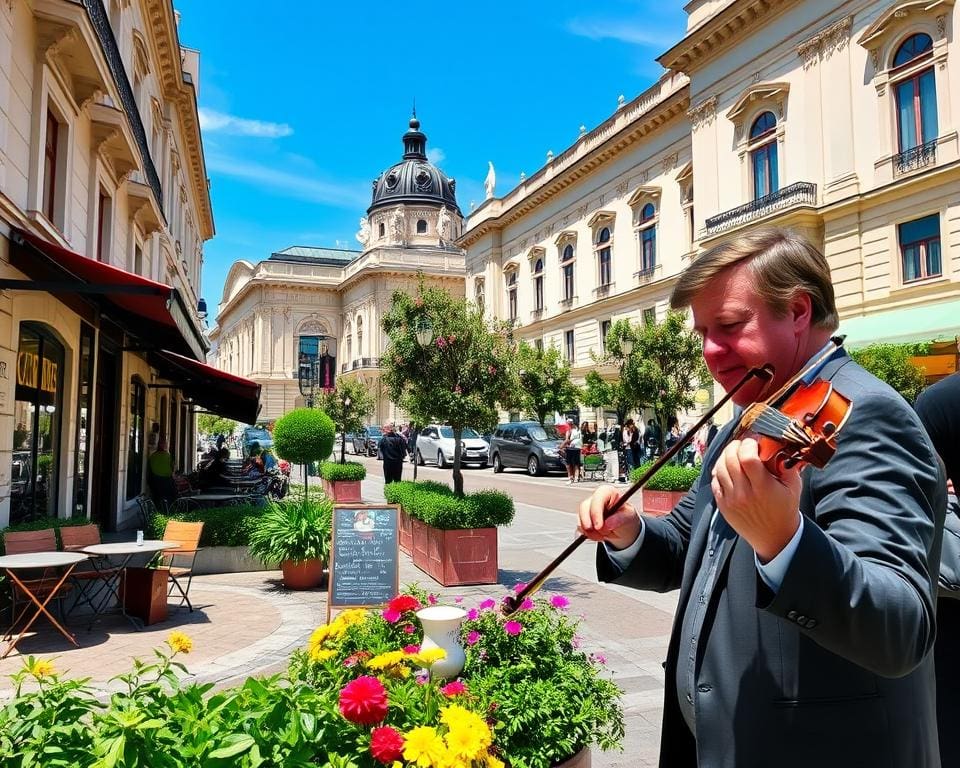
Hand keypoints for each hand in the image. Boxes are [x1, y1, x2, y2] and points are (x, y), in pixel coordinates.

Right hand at [578, 485, 641, 549]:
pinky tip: (598, 536)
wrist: (623, 528)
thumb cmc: (626, 517)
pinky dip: (588, 535)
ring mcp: (588, 509)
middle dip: (588, 522)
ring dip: (590, 531)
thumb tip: (607, 523)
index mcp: (607, 493)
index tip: (599, 526)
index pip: (598, 497)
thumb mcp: (629, 516)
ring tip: (604, 535)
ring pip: (580, 519)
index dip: (596, 511)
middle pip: (584, 507)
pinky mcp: (584, 520)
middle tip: (596, 532)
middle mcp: (595, 499)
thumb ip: (620, 518)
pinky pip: (580, 528)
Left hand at [711, 437, 801, 562]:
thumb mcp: (794, 487)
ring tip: (734, 453)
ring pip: (719, 468)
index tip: (754, 442)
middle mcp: (744, 493)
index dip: (748, 445)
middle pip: (730, 460)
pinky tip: (726, 467)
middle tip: (742, 444)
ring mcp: (731, 500)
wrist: (774, 538)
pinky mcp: (723, 505)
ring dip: (725, 456)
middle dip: (735, 446)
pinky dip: (719, 470)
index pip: (747, 458)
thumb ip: (788, 466)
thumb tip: (779, 446)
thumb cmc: (785, 510)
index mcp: (763, 487)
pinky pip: (715, 481)